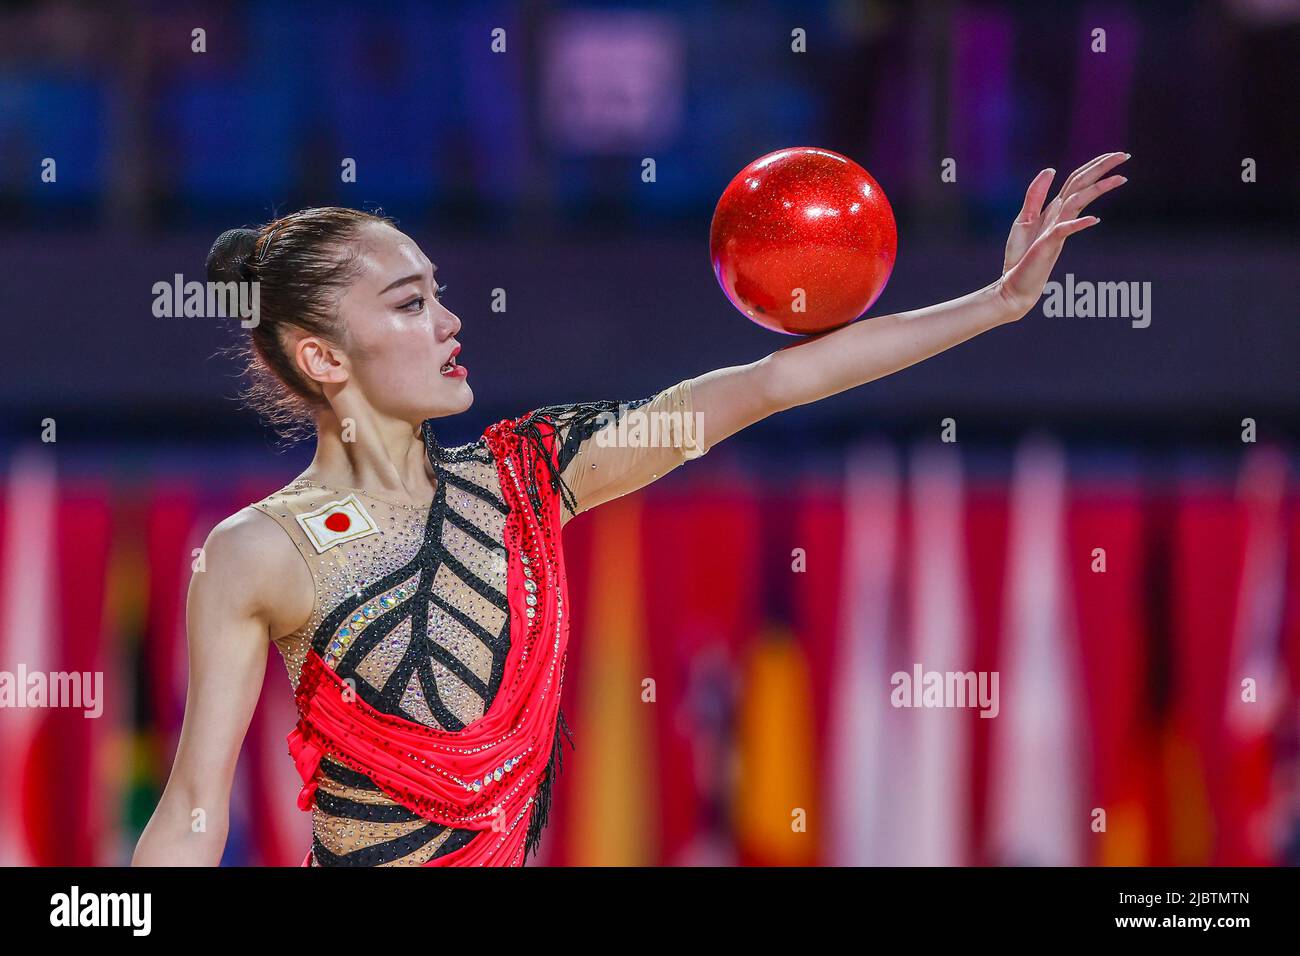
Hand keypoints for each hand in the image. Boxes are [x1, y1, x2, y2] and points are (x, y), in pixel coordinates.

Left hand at [996, 151, 1128, 319]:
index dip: (1094, 166)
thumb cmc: (1020, 256)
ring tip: (1121, 178)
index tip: (1115, 155)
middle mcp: (1060, 217)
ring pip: (1078, 202)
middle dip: (1102, 169)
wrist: (1013, 285)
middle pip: (1082, 186)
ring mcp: (1057, 230)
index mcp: (1055, 210)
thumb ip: (1036, 195)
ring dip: (1098, 189)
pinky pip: (1065, 230)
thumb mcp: (1024, 219)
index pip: (1077, 181)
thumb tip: (1051, 169)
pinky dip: (1078, 223)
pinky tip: (1094, 219)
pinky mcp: (1049, 244)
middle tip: (1126, 155)